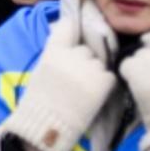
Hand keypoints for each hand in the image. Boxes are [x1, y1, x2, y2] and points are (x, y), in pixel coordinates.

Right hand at [3, 12, 118, 150]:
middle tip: (77, 77)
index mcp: (54, 50)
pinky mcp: (104, 81)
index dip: (72, 30)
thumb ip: (56, 53)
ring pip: (99, 63)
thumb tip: (69, 45)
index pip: (67, 26)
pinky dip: (104, 84)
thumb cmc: (40, 100)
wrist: (49, 124)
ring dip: (95, 72)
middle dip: (83, 60)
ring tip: (86, 89)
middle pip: (85, 49)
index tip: (74, 36)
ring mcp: (90, 67)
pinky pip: (109, 75)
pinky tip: (94, 94)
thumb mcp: (42, 69)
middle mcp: (73, 54)